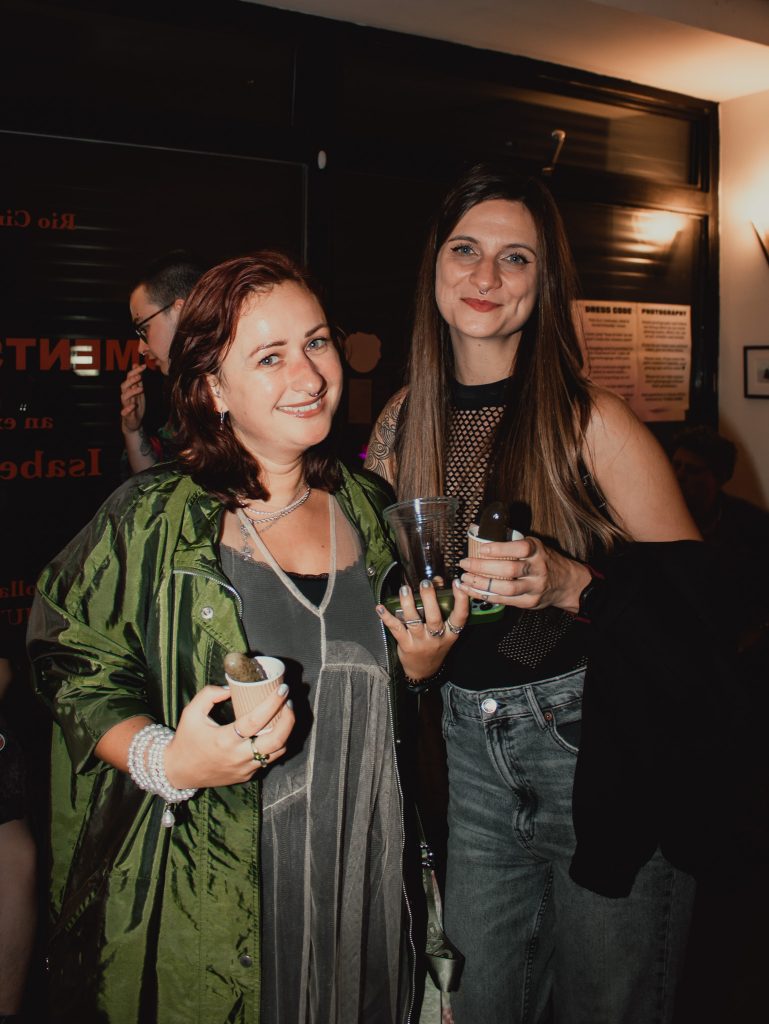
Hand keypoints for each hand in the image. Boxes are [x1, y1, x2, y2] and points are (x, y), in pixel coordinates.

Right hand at [120, 362, 146, 432]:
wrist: (133, 422)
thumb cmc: (136, 405)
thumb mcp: (139, 391)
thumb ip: (138, 380)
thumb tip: (136, 365)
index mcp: (130, 390)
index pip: (130, 378)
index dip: (135, 371)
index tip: (143, 366)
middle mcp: (126, 396)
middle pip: (124, 386)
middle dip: (131, 380)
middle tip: (140, 376)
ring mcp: (126, 405)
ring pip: (124, 397)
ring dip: (131, 392)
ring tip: (140, 388)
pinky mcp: (126, 415)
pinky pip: (124, 412)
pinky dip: (127, 409)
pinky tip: (133, 406)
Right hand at [164, 683, 294, 789]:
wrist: (179, 772)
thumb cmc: (186, 739)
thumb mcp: (191, 712)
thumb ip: (210, 694)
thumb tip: (232, 687)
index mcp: (224, 740)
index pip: (256, 720)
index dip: (273, 703)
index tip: (283, 689)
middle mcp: (238, 756)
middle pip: (276, 740)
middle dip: (289, 719)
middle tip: (289, 702)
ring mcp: (245, 769)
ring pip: (278, 751)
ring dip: (286, 731)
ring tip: (285, 713)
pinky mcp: (247, 776)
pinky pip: (268, 759)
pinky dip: (276, 744)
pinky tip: (275, 729)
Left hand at [376, 578, 469, 681]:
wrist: (423, 671)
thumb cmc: (435, 647)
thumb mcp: (445, 634)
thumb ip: (442, 611)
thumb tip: (437, 582)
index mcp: (450, 634)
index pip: (460, 617)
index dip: (461, 600)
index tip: (458, 584)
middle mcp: (436, 638)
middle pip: (434, 618)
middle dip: (429, 599)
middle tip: (425, 583)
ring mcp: (420, 642)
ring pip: (414, 621)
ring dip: (408, 604)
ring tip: (404, 589)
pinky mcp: (406, 644)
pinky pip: (396, 629)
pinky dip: (387, 617)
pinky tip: (380, 607)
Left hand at [456, 536, 591, 614]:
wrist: (566, 583)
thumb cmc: (544, 560)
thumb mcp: (534, 545)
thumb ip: (511, 540)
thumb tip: (478, 529)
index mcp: (538, 551)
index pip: (520, 548)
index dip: (500, 548)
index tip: (482, 548)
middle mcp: (538, 569)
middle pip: (509, 569)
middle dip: (483, 567)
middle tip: (465, 563)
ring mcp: (535, 587)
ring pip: (506, 588)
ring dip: (482, 584)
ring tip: (465, 578)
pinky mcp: (530, 602)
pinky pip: (505, 600)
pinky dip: (486, 596)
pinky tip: (472, 590)